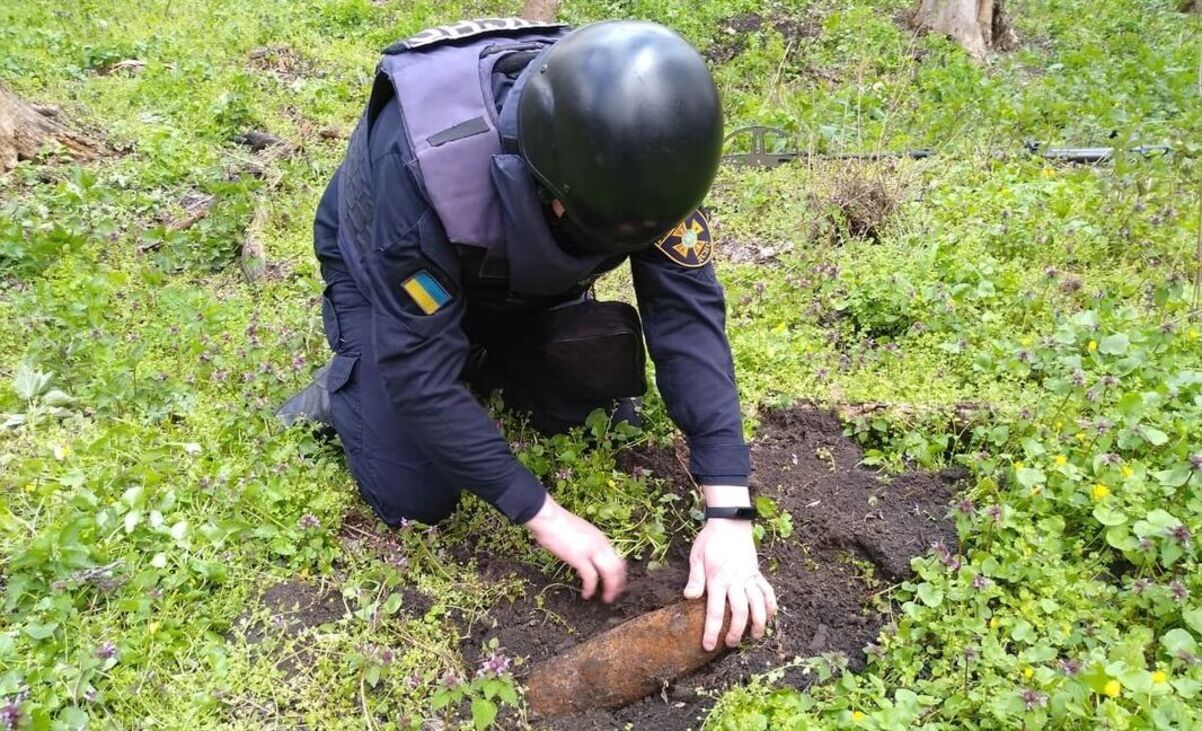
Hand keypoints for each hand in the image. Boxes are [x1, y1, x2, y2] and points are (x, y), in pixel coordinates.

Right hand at [524, 494, 626, 602]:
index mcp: (601, 538)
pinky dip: (590, 588)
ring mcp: (591, 551)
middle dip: (618, 584)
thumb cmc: (558, 523)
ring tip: (606, 599)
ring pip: (610, 574)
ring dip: (610, 588)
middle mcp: (600, 544)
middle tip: (614, 595)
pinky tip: (586, 594)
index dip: (620, 574)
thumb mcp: (580, 532)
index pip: (618, 559)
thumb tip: (585, 554)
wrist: (548, 517)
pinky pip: (591, 577)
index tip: (617, 583)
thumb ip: (587, 543)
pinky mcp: (579, 557)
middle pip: (618, 568)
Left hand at [684, 517, 777, 650]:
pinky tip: (770, 616)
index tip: (709, 646)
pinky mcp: (757, 573)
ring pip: (758, 604)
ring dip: (759, 623)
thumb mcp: (697, 557)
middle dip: (736, 631)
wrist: (730, 522)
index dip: (712, 630)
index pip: (715, 610)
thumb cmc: (710, 540)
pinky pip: (767, 591)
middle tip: (730, 644)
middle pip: (740, 612)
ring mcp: (749, 577)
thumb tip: (689, 598)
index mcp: (718, 578)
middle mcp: (736, 580)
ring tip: (755, 637)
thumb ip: (695, 578)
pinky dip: (771, 605)